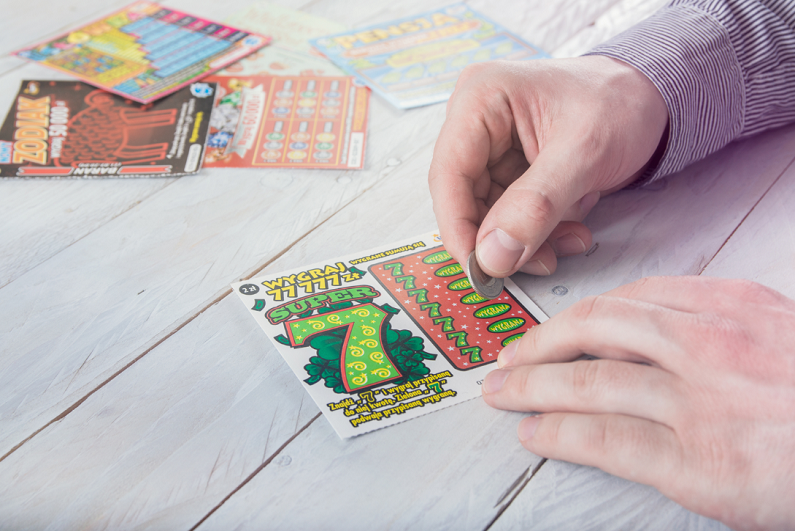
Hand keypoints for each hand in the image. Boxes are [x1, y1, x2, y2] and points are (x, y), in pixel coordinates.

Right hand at [428, 56, 667, 276]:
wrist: (657, 97)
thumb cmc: (623, 103)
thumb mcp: (584, 153)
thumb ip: (536, 206)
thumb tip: (492, 257)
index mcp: (480, 98)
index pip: (448, 174)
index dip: (458, 227)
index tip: (479, 269)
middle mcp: (476, 121)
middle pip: (466, 198)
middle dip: (502, 238)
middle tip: (536, 264)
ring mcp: (493, 147)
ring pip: (490, 213)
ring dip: (527, 239)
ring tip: (570, 241)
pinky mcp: (511, 169)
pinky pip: (512, 215)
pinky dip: (541, 232)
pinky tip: (573, 230)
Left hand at [481, 276, 794, 529]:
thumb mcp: (783, 334)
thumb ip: (726, 327)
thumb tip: (664, 334)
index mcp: (735, 309)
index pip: (631, 301)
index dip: (578, 316)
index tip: (552, 329)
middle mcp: (710, 346)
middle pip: (596, 330)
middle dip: (540, 343)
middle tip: (508, 358)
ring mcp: (700, 402)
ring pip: (589, 381)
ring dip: (533, 386)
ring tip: (502, 394)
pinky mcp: (699, 463)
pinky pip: (607, 438)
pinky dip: (560, 433)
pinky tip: (535, 434)